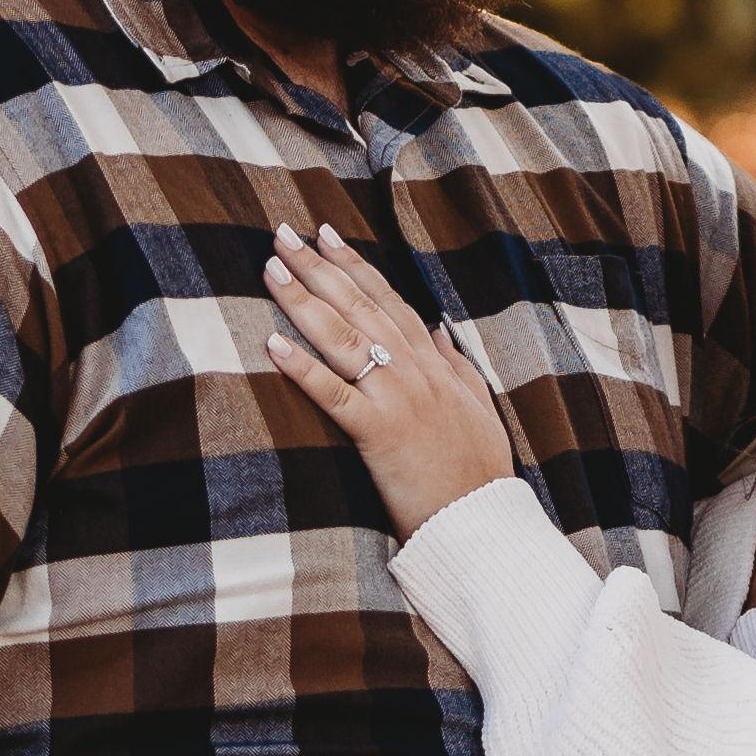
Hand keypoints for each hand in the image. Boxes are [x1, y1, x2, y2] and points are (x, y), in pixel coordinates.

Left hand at [260, 224, 523, 532]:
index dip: (354, 266)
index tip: (326, 235)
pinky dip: (303, 367)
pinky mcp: (380, 434)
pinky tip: (273, 342)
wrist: (483, 521)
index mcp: (433, 365)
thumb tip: (438, 331)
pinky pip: (335, 394)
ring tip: (272, 269)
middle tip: (282, 234)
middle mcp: (415, 372)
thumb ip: (457, 366)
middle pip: (360, 307)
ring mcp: (397, 399)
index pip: (388, 301)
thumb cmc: (478, 473)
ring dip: (305, 301)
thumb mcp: (477, 408)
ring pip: (345, 338)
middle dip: (319, 267)